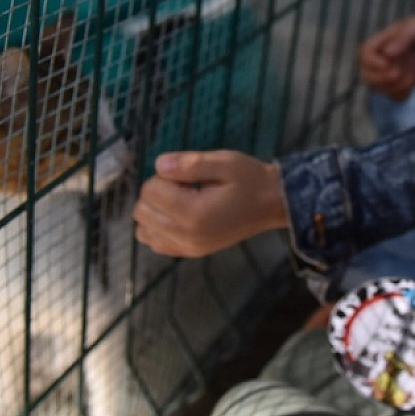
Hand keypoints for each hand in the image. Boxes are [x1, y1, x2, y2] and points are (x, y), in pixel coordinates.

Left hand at [134, 151, 289, 257]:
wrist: (273, 204)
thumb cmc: (250, 180)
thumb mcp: (224, 162)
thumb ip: (190, 164)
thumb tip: (158, 165)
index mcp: (194, 214)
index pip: (150, 191)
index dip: (164, 175)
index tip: (187, 175)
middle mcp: (186, 236)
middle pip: (142, 211)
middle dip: (156, 192)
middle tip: (184, 186)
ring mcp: (187, 248)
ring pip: (143, 229)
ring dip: (154, 211)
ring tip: (180, 201)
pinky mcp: (190, 252)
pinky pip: (155, 243)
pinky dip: (158, 227)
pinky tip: (178, 215)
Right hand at [358, 11, 414, 100]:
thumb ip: (402, 39)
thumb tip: (387, 54)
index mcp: (384, 40)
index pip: (364, 53)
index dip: (371, 63)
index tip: (388, 64)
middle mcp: (384, 57)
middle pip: (366, 74)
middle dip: (380, 79)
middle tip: (398, 74)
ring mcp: (394, 70)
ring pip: (378, 88)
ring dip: (392, 88)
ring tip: (410, 79)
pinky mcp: (404, 82)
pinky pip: (393, 96)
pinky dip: (401, 94)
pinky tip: (412, 85)